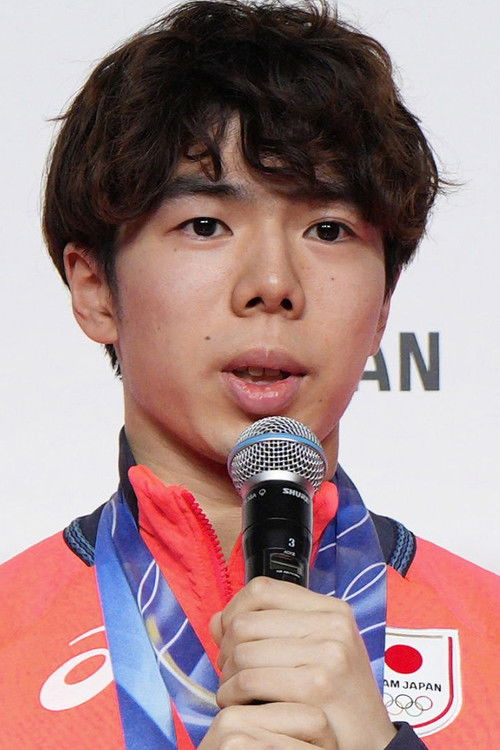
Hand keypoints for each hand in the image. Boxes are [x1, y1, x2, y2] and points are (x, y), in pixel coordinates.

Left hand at [210, 576, 395, 749]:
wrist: (371, 742)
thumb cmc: (337, 699)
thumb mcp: (315, 651)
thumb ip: (269, 629)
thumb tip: (218, 620)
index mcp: (331, 610)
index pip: (262, 589)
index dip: (234, 609)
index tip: (229, 635)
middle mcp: (332, 624)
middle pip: (246, 621)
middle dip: (226, 650)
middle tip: (229, 672)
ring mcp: (328, 652)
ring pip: (243, 651)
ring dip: (227, 676)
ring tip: (234, 691)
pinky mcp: (316, 684)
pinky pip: (250, 680)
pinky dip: (234, 695)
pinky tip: (240, 704)